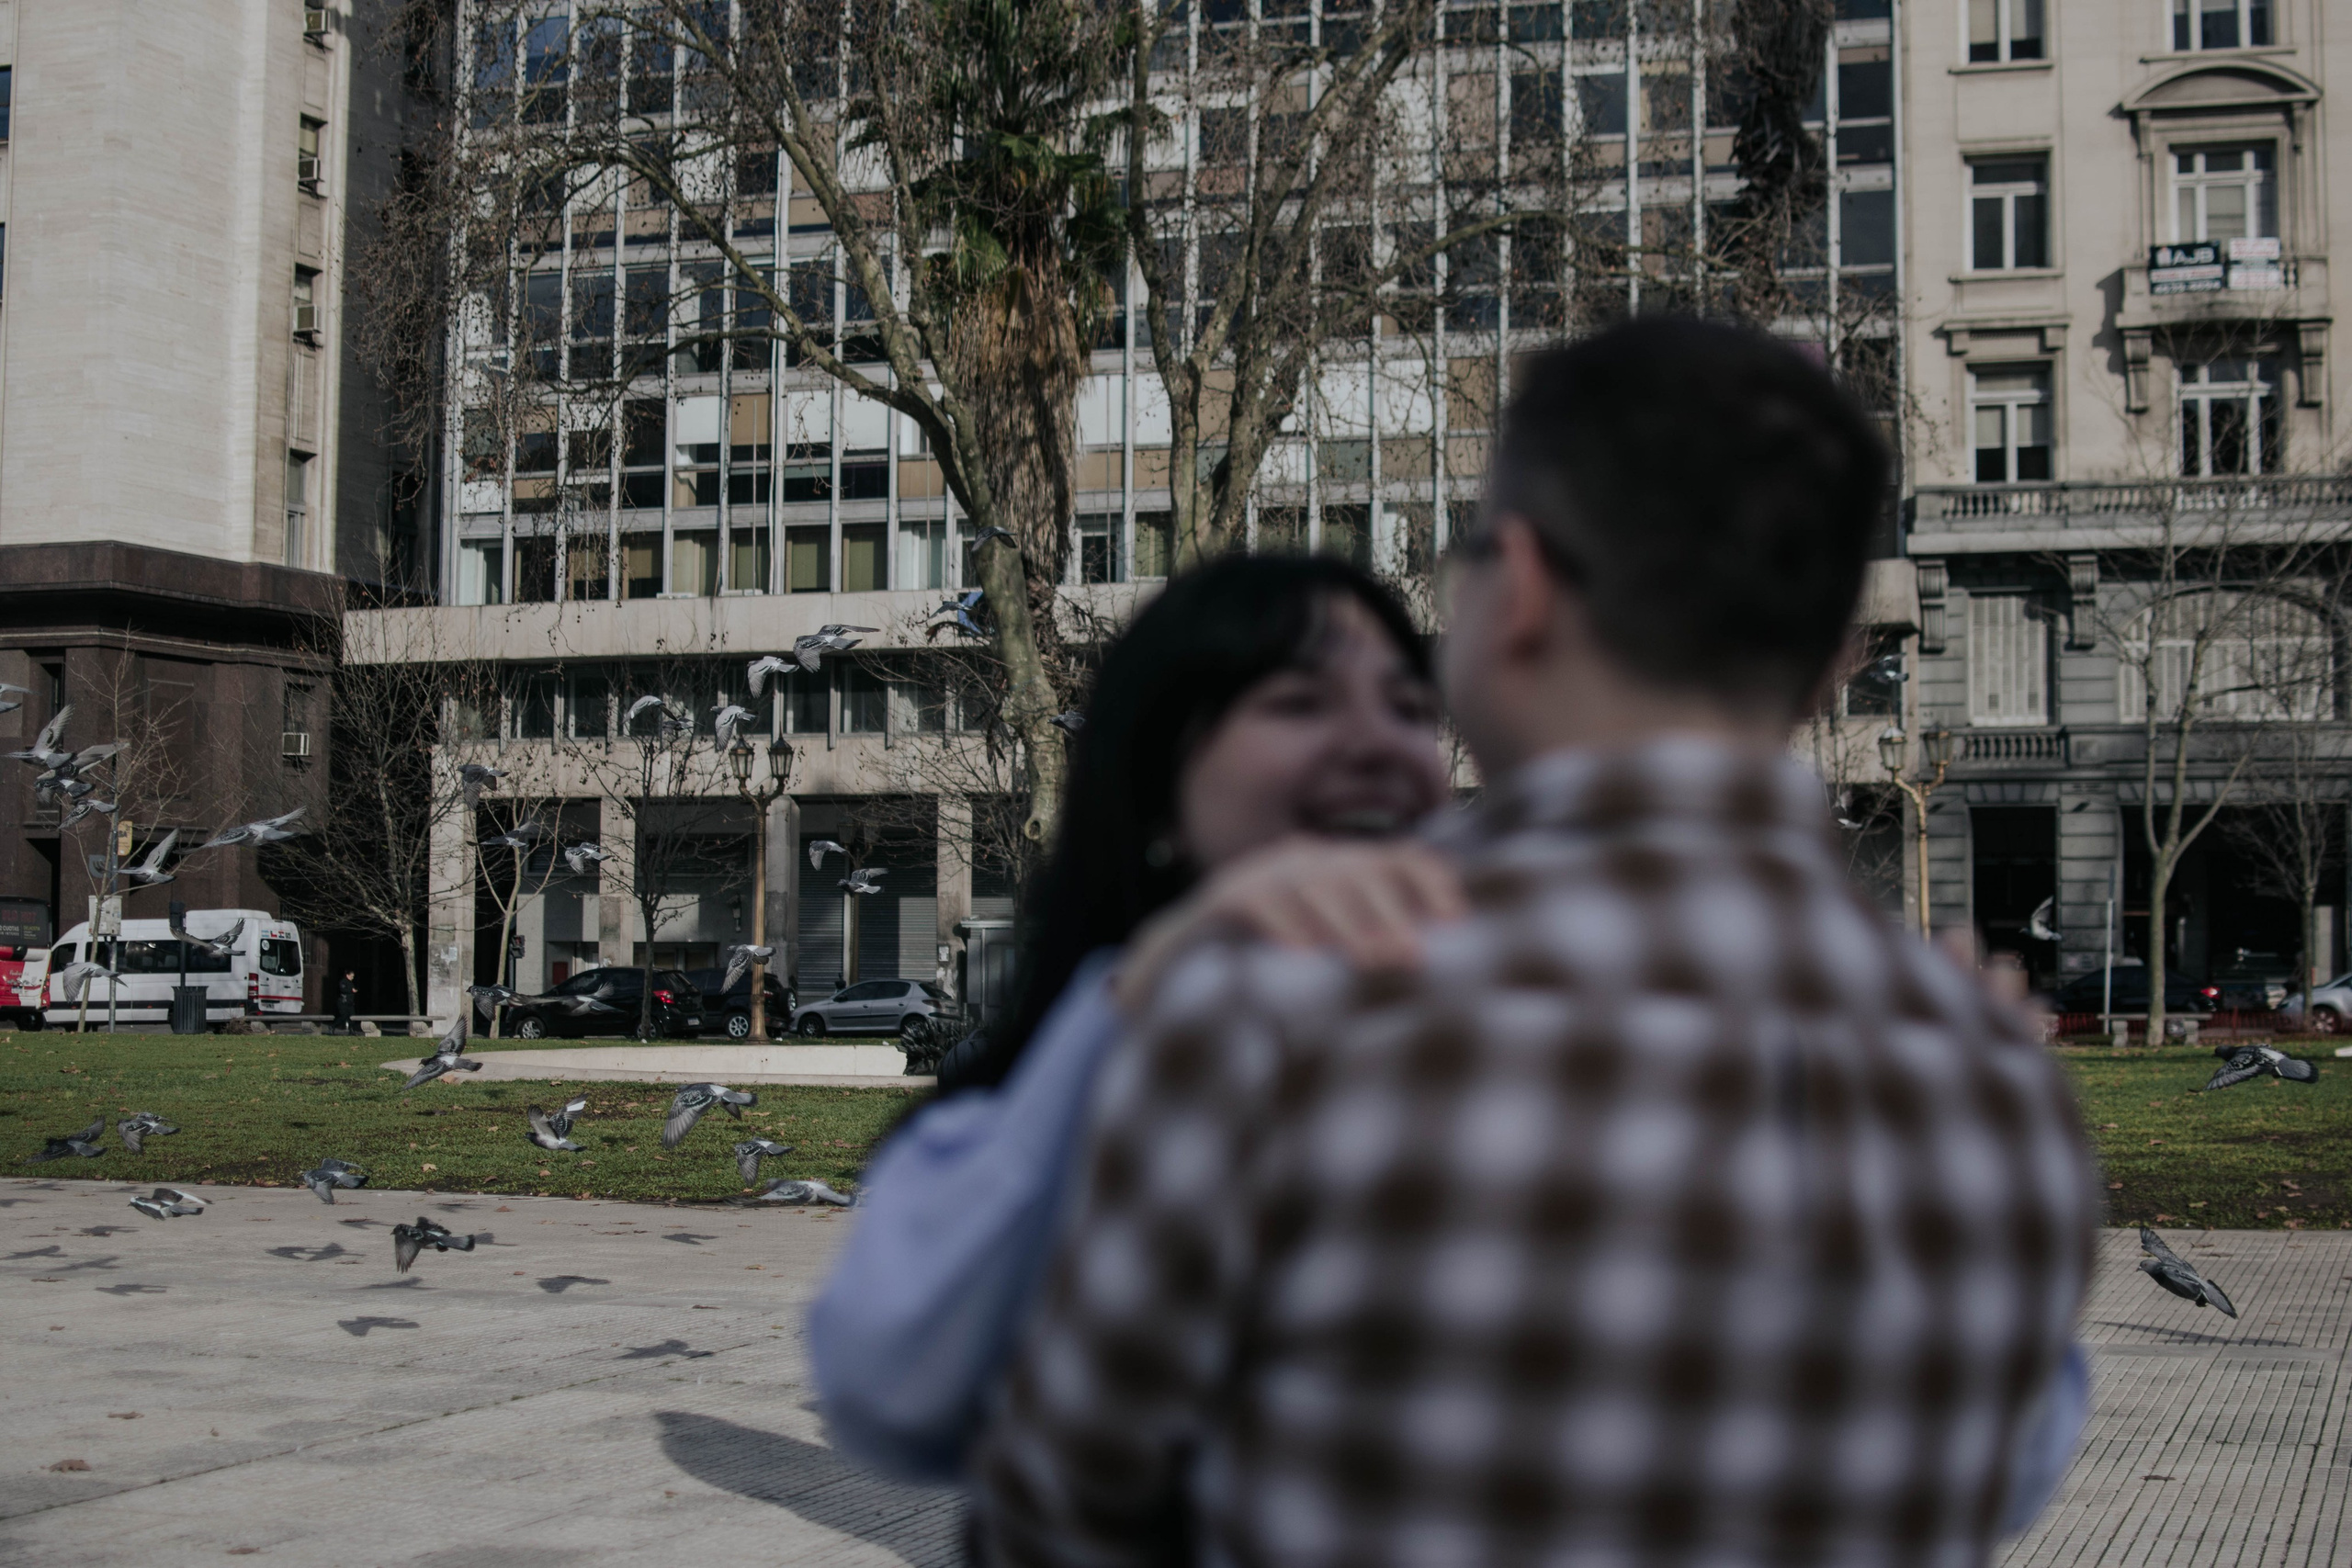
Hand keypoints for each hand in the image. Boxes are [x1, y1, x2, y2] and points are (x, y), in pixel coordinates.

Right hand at [1112, 838, 1466, 1009]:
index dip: (1428, 883)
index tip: (1457, 918)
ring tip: (1371, 961)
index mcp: (1337, 864)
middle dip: (1388, 913)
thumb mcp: (1329, 938)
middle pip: (1355, 873)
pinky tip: (1303, 955)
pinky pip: (1258, 904)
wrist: (1185, 951)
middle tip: (1413, 957)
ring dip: (1345, 924)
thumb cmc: (1273, 955)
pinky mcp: (1225, 897)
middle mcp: (1304, 859)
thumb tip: (1433, 957)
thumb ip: (1374, 937)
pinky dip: (1283, 925)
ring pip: (1312, 887)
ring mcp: (1263, 873)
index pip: (1392, 858)